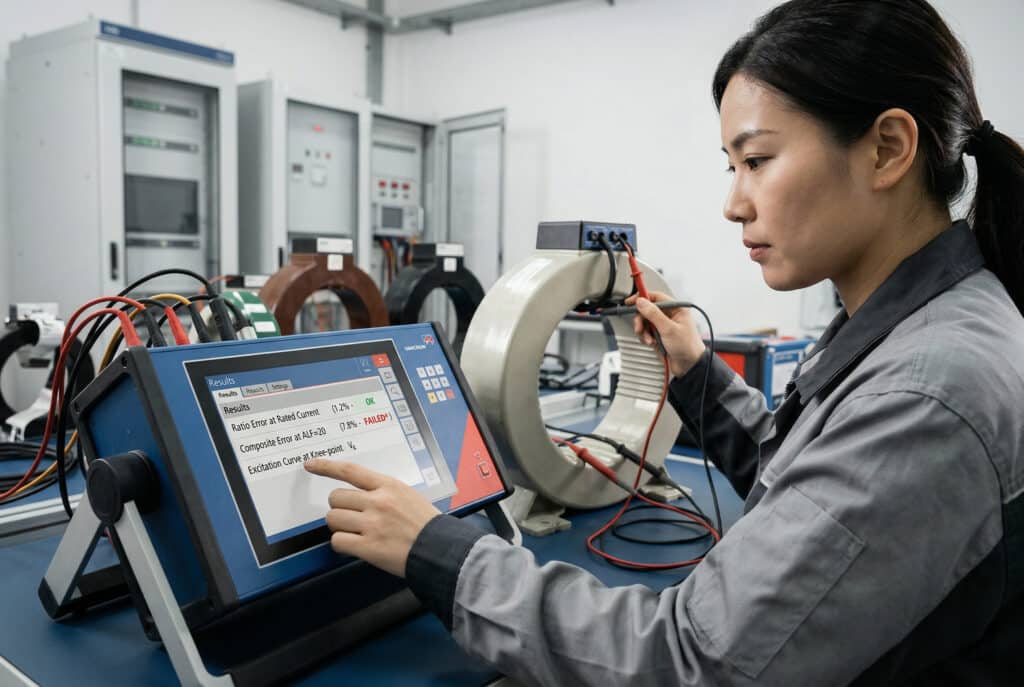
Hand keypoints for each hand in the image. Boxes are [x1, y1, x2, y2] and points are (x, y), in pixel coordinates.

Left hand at [303, 459, 440, 576]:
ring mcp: (372, 525)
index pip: (350, 470)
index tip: (311, 465)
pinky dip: (343, 545)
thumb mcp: (408, 496)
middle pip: (336, 498)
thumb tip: (360, 497)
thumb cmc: (427, 525)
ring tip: (356, 533)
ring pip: (333, 519)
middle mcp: (378, 502)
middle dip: (340, 508)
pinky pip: (338, 541)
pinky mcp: (368, 547)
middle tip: (352, 518)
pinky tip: (355, 546)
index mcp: (388, 486)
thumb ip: (383, 493)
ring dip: (340, 527)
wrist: (440, 550)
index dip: (326, 466)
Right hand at [626, 291, 705, 377]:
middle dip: (641, 320)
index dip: (642, 298)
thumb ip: (653, 314)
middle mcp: (670, 315)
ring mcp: (664, 326)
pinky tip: (651, 343)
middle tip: (639, 327)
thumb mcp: (669, 329)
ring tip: (649, 339)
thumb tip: (642, 302)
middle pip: (648, 310)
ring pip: (645, 322)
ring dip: (644, 331)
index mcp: (677, 309)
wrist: (688, 366)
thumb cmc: (687, 347)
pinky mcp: (659, 335)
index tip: (631, 302)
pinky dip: (645, 337)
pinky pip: (646, 332)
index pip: (656, 297)